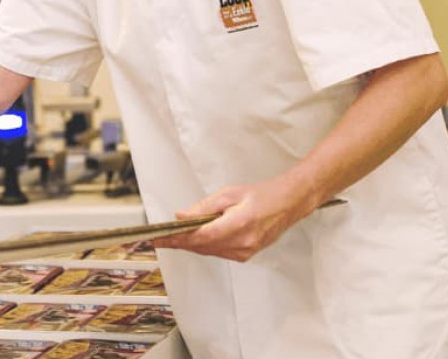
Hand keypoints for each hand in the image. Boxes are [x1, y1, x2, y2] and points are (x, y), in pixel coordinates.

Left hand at [152, 177, 315, 261]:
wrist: (289, 203)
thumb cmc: (262, 194)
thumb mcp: (229, 193)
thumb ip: (204, 207)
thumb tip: (182, 217)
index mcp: (239, 224)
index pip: (200, 237)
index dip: (177, 239)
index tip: (159, 238)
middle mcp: (243, 242)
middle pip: (201, 247)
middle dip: (179, 242)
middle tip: (158, 238)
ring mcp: (246, 251)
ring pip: (209, 251)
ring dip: (190, 245)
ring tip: (171, 238)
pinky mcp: (247, 254)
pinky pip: (219, 252)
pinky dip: (205, 246)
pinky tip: (194, 239)